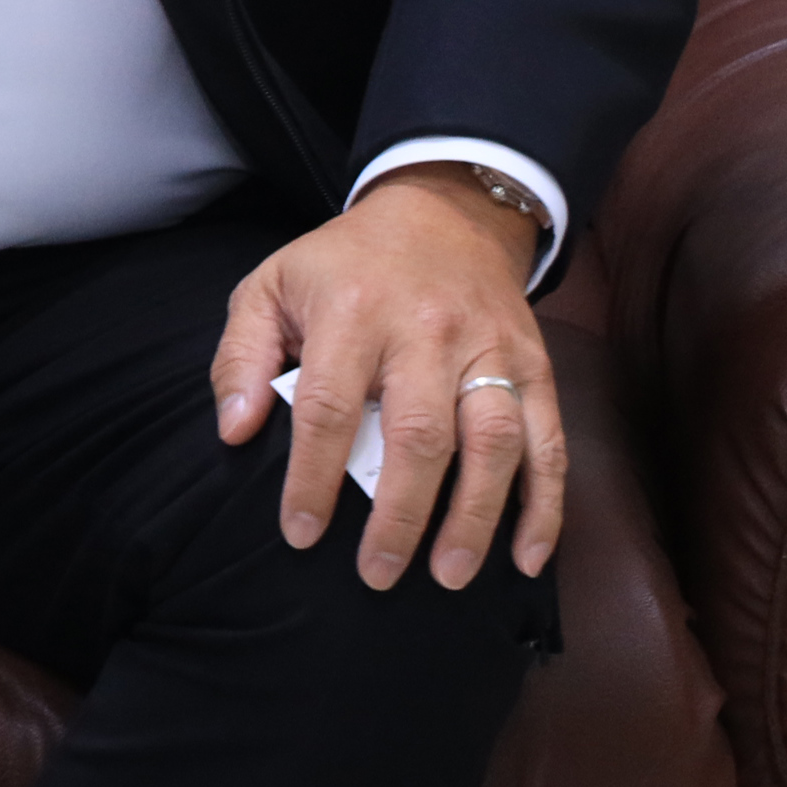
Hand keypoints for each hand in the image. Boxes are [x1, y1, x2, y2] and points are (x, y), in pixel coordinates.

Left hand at [210, 168, 562, 591]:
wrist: (444, 210)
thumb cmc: (345, 265)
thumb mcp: (272, 286)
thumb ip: (241, 357)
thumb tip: (236, 432)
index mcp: (354, 309)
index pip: (328, 405)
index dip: (312, 477)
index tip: (300, 533)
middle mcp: (427, 328)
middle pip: (419, 433)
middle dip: (399, 515)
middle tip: (377, 574)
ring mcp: (489, 347)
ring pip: (493, 439)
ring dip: (475, 516)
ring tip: (449, 576)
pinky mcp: (534, 364)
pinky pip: (549, 439)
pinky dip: (546, 503)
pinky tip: (529, 557)